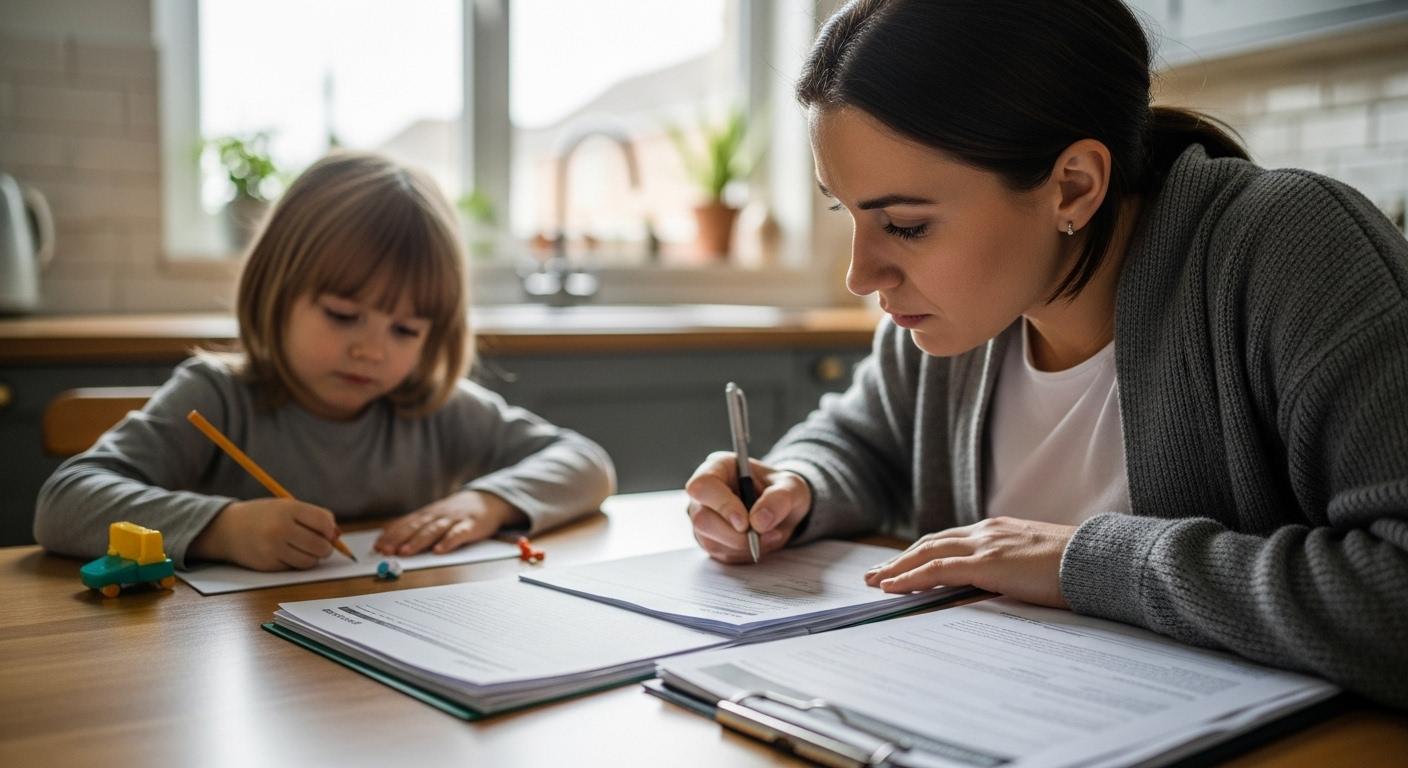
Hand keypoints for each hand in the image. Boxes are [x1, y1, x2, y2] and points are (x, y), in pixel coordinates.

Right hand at [190, 498, 339, 570]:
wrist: (227, 528)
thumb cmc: (264, 516)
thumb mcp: (287, 507)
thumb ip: (314, 517)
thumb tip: (337, 535)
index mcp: (288, 509)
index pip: (324, 522)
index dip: (330, 530)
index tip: (328, 532)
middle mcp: (281, 528)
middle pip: (320, 545)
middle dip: (325, 547)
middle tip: (319, 544)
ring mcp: (274, 548)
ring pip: (310, 561)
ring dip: (312, 557)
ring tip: (302, 548)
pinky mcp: (268, 564)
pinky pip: (294, 568)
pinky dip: (295, 563)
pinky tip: (285, 554)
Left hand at [374, 490, 525, 555]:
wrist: (487, 500)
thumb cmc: (456, 512)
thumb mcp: (434, 514)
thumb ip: (413, 523)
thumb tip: (386, 533)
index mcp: (428, 514)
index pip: (406, 524)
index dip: (391, 535)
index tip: (378, 546)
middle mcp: (438, 515)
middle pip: (416, 527)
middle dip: (399, 539)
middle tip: (387, 551)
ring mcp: (454, 520)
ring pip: (434, 530)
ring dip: (418, 541)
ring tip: (405, 552)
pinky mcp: (471, 526)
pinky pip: (459, 534)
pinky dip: (449, 541)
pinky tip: (440, 550)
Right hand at [684, 451, 811, 563]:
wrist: (783, 511)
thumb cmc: (782, 491)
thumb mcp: (792, 487)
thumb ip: (780, 498)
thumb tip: (759, 520)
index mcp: (718, 468)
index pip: (702, 486)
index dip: (721, 505)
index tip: (745, 522)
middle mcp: (704, 494)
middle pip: (702, 519)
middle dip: (735, 534)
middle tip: (762, 533)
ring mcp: (704, 519)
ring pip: (711, 541)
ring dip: (744, 545)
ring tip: (769, 534)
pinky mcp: (710, 540)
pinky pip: (721, 554)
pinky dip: (744, 553)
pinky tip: (760, 542)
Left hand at [864, 516, 1073, 607]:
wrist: (1098, 561)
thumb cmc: (1076, 568)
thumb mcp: (1037, 565)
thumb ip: (1012, 569)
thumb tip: (996, 587)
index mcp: (998, 530)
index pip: (949, 540)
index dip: (921, 553)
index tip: (901, 565)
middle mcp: (986, 531)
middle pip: (930, 543)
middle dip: (900, 559)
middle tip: (875, 575)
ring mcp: (985, 544)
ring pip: (927, 554)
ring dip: (896, 568)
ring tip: (874, 582)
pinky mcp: (987, 563)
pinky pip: (937, 570)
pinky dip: (911, 577)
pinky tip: (893, 587)